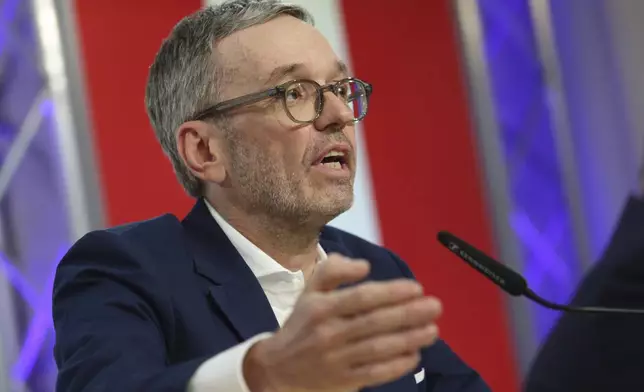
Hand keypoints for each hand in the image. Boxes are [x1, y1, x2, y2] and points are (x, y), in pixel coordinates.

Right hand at [243, 254, 441, 391]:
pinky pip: (375, 374)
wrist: (278, 369)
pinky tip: (415, 354)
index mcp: (321, 308)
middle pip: (374, 323)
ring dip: (409, 339)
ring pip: (378, 349)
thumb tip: (364, 266)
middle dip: (408, 314)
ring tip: (433, 330)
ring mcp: (336, 359)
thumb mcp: (310, 291)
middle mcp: (328, 333)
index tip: (416, 288)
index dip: (390, 293)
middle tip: (435, 306)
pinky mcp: (344, 381)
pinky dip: (397, 365)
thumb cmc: (302, 324)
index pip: (360, 298)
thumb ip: (334, 270)